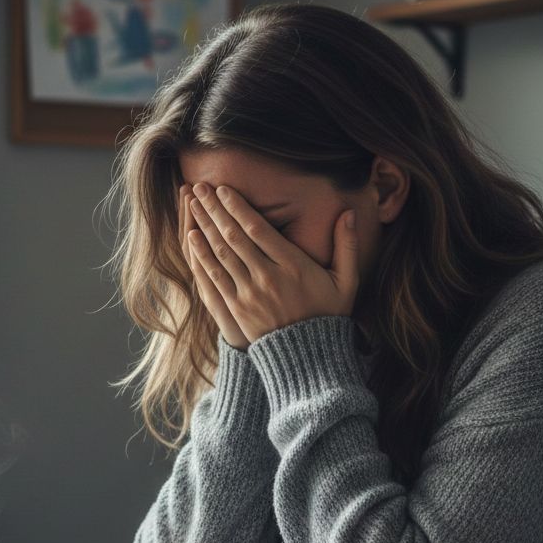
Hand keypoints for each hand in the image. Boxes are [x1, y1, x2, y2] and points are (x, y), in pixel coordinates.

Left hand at [186, 182, 359, 343]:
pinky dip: (202, 255)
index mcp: (294, 266)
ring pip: (221, 253)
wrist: (308, 356)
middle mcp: (268, 278)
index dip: (238, 206)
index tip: (224, 188)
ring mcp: (249, 294)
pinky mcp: (236, 308)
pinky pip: (214, 277)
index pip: (259, 230)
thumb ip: (348, 246)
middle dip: (215, 209)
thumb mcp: (346, 281)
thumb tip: (350, 213)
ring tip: (192, 203)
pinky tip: (192, 237)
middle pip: (235, 237)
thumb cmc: (328, 314)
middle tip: (200, 186)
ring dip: (204, 226)